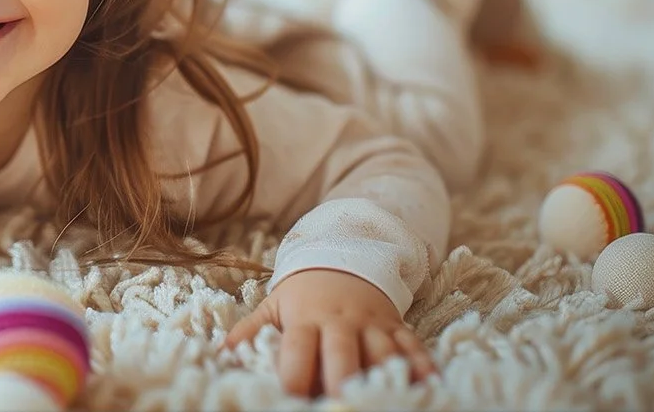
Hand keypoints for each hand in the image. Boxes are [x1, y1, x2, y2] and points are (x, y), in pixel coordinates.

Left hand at [223, 269, 435, 397]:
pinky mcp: (397, 326)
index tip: (291, 397)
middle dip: (343, 378)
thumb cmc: (303, 293)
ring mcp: (373, 324)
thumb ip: (251, 331)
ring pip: (383, 352)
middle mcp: (341, 322)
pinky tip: (430, 385)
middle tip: (342, 402)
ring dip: (386, 375)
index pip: (298, 349)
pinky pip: (413, 346)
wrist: (344, 257)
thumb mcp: (274, 306)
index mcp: (306, 319)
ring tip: (386, 398)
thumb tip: (223, 353)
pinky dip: (423, 366)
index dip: (294, 375)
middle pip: (343, 353)